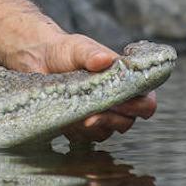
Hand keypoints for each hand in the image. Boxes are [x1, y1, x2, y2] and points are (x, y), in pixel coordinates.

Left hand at [2, 33, 156, 143]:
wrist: (39, 59)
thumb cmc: (65, 51)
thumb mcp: (78, 47)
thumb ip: (92, 53)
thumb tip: (104, 59)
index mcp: (125, 82)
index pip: (146, 102)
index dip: (141, 106)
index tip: (123, 102)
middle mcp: (116, 102)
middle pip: (127, 122)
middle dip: (111, 119)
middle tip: (93, 116)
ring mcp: (101, 116)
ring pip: (107, 132)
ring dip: (93, 126)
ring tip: (78, 116)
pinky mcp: (82, 126)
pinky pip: (86, 138)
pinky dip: (78, 131)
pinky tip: (67, 118)